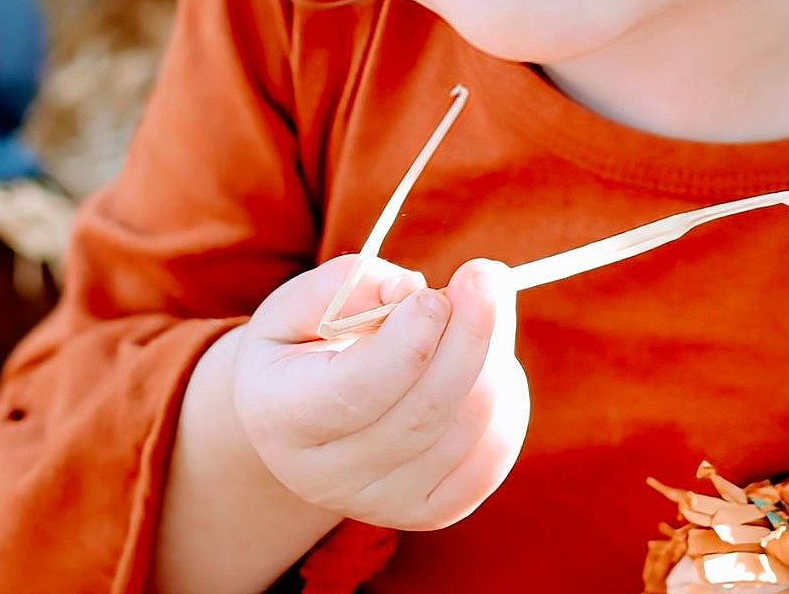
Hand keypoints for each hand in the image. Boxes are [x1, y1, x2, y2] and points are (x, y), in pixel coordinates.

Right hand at [231, 253, 529, 532]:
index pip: (355, 391)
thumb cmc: (303, 343)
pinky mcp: (427, 511)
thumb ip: (350, 284)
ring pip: (465, 430)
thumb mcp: (301, 301)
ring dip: (492, 357)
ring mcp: (379, 503)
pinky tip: (495, 362)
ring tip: (478, 308)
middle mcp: (325, 475)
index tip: (435, 294)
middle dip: (470, 335)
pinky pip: (489, 461)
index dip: (406, 342)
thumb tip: (415, 291)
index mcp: (281, 415)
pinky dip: (508, 405)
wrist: (300, 419)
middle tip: (488, 276)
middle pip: (424, 410)